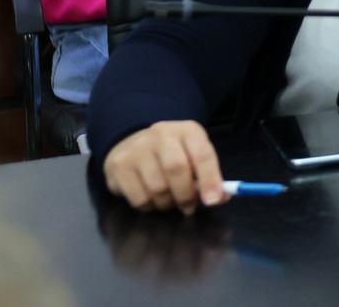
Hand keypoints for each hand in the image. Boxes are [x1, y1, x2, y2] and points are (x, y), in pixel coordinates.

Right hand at [102, 120, 223, 212]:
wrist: (132, 142)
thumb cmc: (172, 153)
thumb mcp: (194, 155)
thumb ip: (208, 176)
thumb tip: (219, 198)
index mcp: (188, 130)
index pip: (202, 154)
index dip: (210, 179)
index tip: (212, 200)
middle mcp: (161, 135)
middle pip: (176, 169)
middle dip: (186, 195)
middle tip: (189, 207)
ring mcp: (137, 149)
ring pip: (157, 187)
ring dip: (167, 203)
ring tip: (169, 201)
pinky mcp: (119, 166)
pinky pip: (138, 198)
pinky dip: (149, 207)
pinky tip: (151, 199)